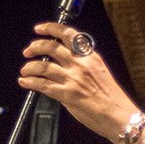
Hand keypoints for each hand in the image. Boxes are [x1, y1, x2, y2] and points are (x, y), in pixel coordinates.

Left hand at [19, 22, 137, 143]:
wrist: (119, 115)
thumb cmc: (112, 98)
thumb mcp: (99, 72)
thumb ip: (81, 66)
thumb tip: (62, 65)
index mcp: (91, 56)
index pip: (68, 34)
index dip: (50, 28)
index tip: (40, 29)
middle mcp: (81, 64)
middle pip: (51, 47)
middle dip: (35, 47)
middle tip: (28, 51)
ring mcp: (73, 79)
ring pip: (43, 66)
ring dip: (29, 67)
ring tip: (25, 70)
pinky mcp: (67, 94)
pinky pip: (42, 85)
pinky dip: (30, 82)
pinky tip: (24, 82)